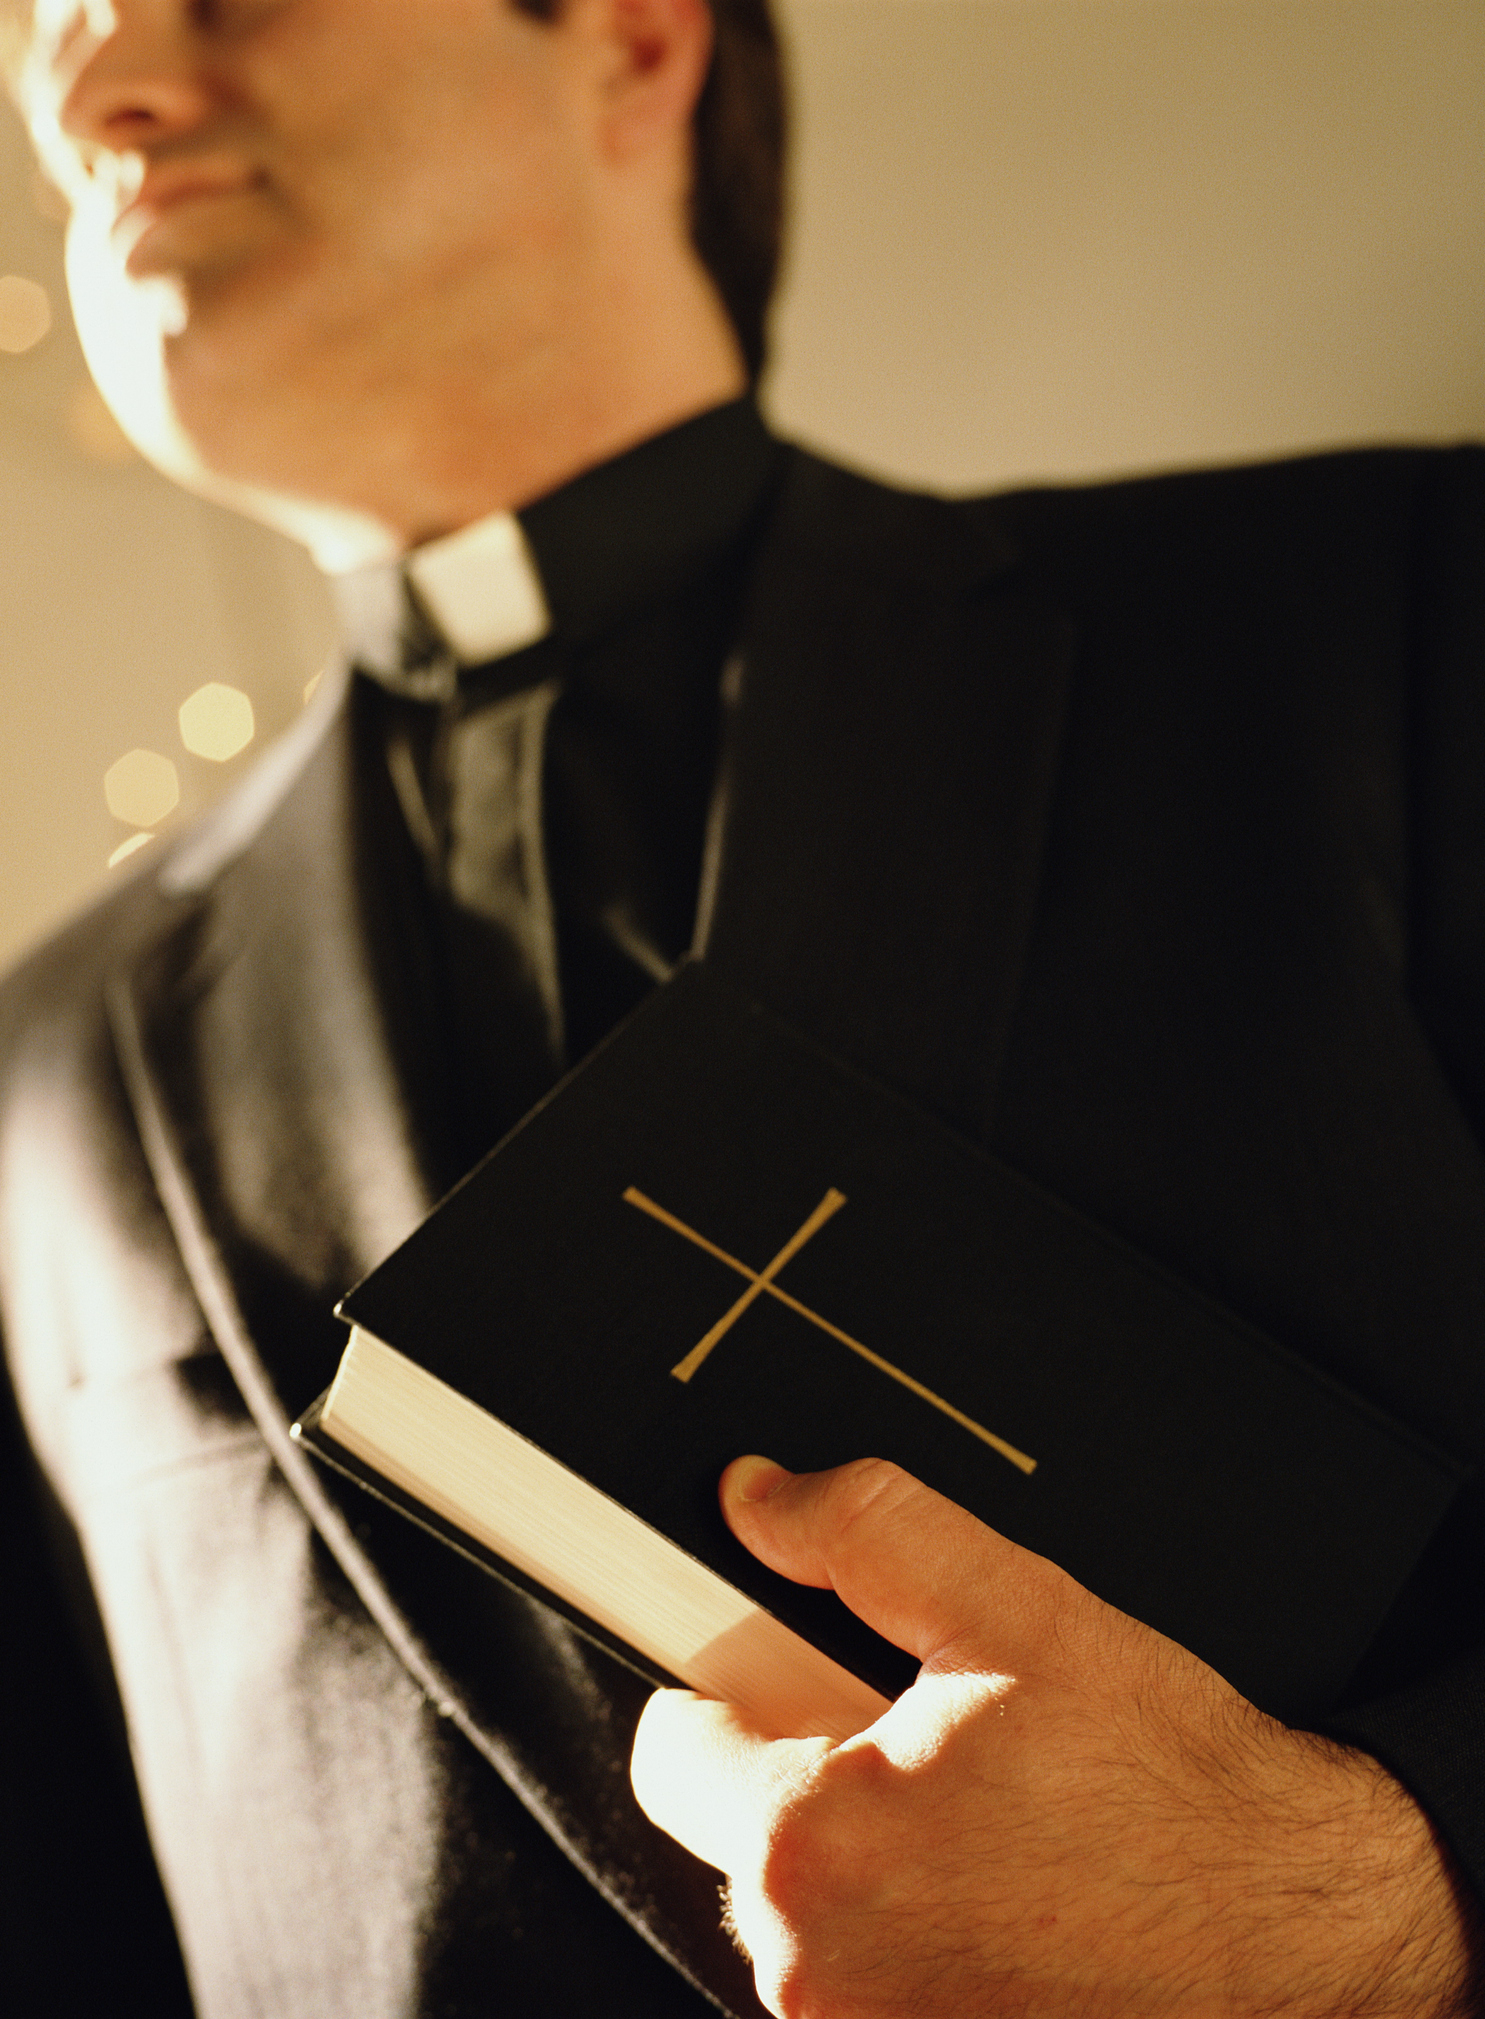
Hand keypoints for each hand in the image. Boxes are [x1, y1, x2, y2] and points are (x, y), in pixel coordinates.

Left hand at [631, 1456, 1479, 2018]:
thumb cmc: (1172, 1790)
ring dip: (867, 1857)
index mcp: (811, 1852)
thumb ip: (861, 1532)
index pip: (671, 1746)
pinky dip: (911, 1926)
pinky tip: (1000, 1888)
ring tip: (983, 1819)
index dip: (735, 1684)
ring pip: (809, 1908)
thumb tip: (759, 1503)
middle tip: (931, 1745)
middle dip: (811, 1773)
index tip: (788, 1673)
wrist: (1294, 1923)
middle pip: (738, 1833)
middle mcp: (819, 1977)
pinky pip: (867, 1972)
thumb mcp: (1014, 1609)